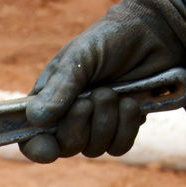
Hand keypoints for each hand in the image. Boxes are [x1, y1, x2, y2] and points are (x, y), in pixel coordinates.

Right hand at [21, 0, 185, 162]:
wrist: (153, 36)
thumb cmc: (109, 41)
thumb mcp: (80, 56)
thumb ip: (60, 87)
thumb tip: (35, 118)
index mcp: (49, 100)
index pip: (32, 137)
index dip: (37, 148)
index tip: (48, 150)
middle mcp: (69, 118)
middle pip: (65, 147)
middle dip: (79, 126)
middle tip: (92, 97)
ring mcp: (96, 126)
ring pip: (93, 149)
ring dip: (106, 121)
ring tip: (114, 92)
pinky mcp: (122, 129)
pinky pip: (118, 147)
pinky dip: (126, 127)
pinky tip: (131, 103)